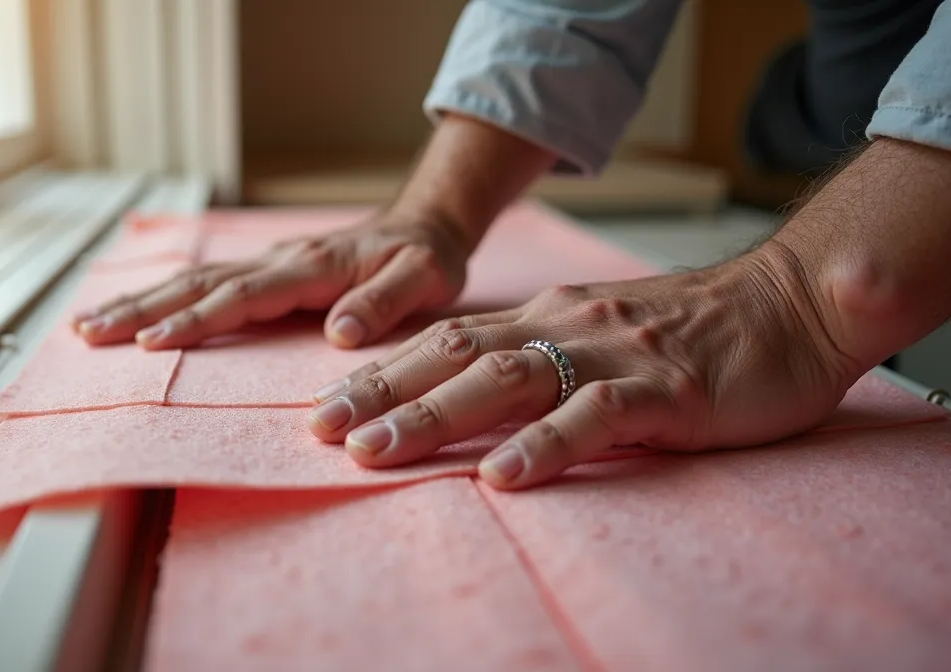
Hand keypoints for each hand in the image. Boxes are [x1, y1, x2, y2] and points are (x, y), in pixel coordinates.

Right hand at [74, 210, 472, 349]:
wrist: (425, 224)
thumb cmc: (425, 257)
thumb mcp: (426, 278)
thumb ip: (386, 302)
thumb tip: (339, 333)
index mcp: (310, 267)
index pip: (242, 296)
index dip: (196, 319)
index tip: (152, 342)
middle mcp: (278, 261)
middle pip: (197, 284)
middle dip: (140, 309)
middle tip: (87, 333)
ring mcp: (266, 263)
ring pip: (191, 279)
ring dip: (138, 302)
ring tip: (86, 325)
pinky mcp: (264, 271)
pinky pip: (204, 282)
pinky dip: (162, 297)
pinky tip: (131, 311)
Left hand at [305, 244, 862, 489]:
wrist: (791, 305)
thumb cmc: (692, 333)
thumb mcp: (600, 338)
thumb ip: (542, 361)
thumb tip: (472, 402)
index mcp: (546, 317)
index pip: (448, 340)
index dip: (384, 372)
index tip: (327, 408)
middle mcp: (566, 327)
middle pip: (456, 355)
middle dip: (384, 393)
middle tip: (322, 430)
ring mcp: (613, 355)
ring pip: (507, 379)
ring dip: (435, 415)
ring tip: (377, 451)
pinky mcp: (664, 390)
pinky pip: (594, 417)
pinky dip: (543, 445)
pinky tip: (500, 476)